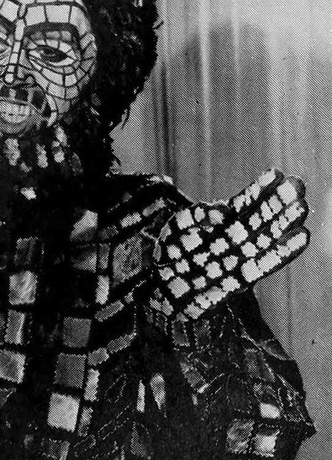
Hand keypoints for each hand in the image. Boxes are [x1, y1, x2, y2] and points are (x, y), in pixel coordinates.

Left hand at [150, 169, 307, 322]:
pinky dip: (281, 253)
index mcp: (218, 223)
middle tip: (297, 185)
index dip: (259, 190)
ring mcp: (236, 259)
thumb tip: (224, 212)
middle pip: (259, 219)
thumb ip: (198, 215)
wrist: (158, 286)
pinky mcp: (237, 282)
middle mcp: (231, 240)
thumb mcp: (177, 227)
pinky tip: (300, 238)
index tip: (277, 173)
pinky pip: (262, 266)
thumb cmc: (167, 252)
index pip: (243, 203)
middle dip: (278, 203)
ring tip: (301, 207)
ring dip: (283, 224)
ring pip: (264, 239)